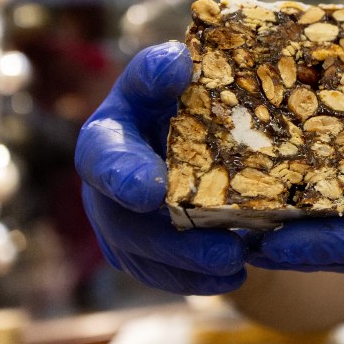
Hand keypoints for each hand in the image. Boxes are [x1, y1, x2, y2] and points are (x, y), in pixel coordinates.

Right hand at [75, 43, 246, 294]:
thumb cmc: (179, 94)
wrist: (190, 125)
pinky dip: (196, 280)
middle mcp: (104, 186)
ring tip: (239, 269)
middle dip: (174, 241)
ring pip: (144, 257)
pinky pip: (161, 274)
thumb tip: (176, 62)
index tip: (152, 192)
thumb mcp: (170, 76)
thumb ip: (163, 70)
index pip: (104, 158)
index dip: (124, 176)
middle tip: (227, 250)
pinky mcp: (141, 250)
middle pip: (125, 223)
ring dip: (191, 268)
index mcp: (108, 137)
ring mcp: (118, 222)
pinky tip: (234, 277)